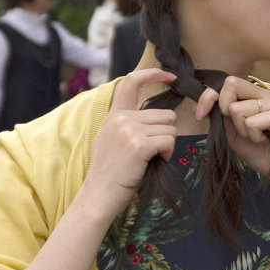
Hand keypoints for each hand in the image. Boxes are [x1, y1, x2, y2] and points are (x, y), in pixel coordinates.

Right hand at [81, 68, 176, 219]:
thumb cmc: (111, 172)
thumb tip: (155, 116)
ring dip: (167, 145)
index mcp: (114, 115)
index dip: (153, 74)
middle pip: (165, 114)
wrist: (99, 195)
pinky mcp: (139, 145)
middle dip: (165, 133)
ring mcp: (129, 130)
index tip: (170, 75)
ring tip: (149, 159)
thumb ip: (127, 123)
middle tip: (151, 151)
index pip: (131, 82)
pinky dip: (168, 153)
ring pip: (170, 128)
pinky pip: (170, 141)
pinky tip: (154, 163)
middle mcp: (121, 118)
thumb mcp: (111, 139)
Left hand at [195, 76, 269, 185]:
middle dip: (225, 108)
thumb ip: (222, 116)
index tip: (200, 114)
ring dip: (242, 129)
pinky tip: (263, 140)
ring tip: (256, 137)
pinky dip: (253, 136)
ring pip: (237, 109)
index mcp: (255, 96)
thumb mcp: (234, 132)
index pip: (227, 82)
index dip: (209, 96)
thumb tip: (204, 104)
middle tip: (239, 127)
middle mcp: (265, 95)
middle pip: (231, 84)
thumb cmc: (261, 152)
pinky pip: (251, 123)